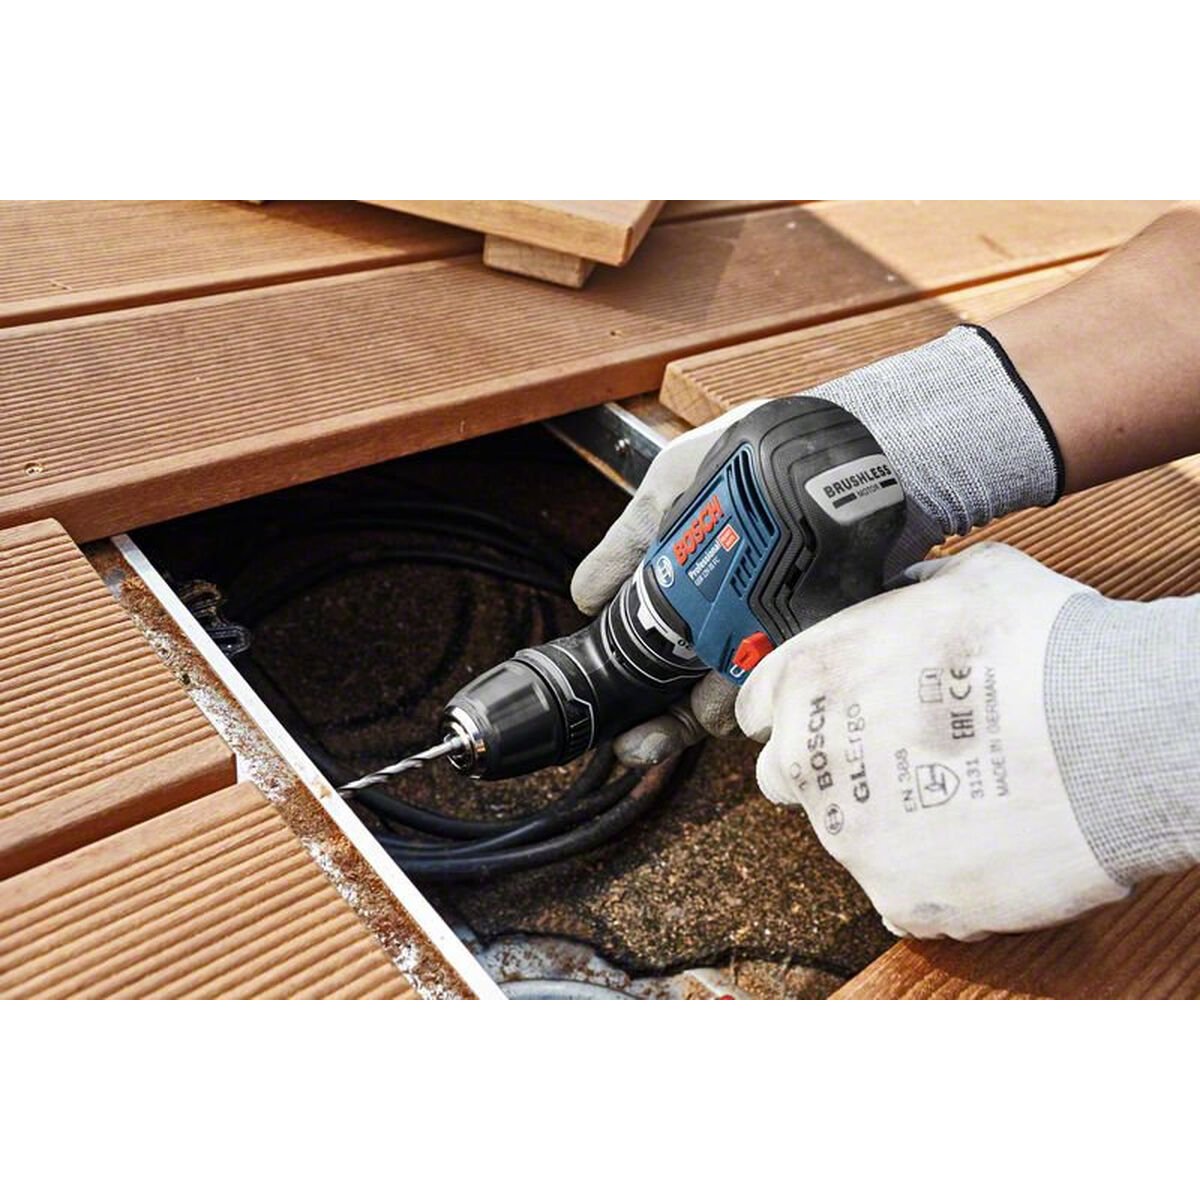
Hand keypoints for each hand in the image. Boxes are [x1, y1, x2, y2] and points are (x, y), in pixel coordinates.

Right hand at [574, 325, 1063, 766]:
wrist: (825, 442)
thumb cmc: (748, 459)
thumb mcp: (669, 485)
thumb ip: (627, 540)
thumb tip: (582, 594)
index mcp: (695, 596)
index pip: (657, 658)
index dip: (630, 693)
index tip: (610, 717)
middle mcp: (735, 621)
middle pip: (691, 693)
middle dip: (661, 727)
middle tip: (637, 742)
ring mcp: (777, 631)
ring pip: (737, 697)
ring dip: (705, 716)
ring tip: (690, 715)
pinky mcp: (818, 634)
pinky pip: (787, 682)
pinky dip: (762, 697)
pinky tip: (738, 699)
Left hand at [736, 543, 1129, 939]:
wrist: (1108, 730)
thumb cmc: (1035, 644)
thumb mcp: (961, 577)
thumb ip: (911, 592)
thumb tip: (915, 589)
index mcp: (806, 680)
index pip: (758, 706)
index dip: (799, 707)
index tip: (834, 711)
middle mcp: (807, 761)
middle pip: (788, 776)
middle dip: (831, 766)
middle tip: (899, 753)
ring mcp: (848, 836)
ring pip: (847, 836)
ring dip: (886, 821)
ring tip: (962, 794)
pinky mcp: (900, 897)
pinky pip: (900, 893)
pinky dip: (931, 875)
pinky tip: (978, 843)